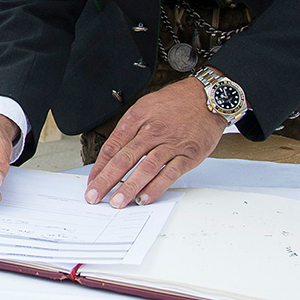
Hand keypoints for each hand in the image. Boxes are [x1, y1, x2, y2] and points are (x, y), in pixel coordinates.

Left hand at [86, 77, 224, 207]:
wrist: (208, 97)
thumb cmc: (175, 103)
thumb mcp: (145, 107)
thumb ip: (129, 129)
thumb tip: (113, 153)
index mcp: (137, 119)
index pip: (112, 147)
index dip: (99, 167)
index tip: (91, 182)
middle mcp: (151, 132)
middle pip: (124, 160)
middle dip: (106, 181)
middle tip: (94, 196)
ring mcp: (170, 145)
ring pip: (145, 169)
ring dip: (129, 187)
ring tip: (117, 202)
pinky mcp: (188, 155)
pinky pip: (169, 174)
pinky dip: (156, 188)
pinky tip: (144, 198)